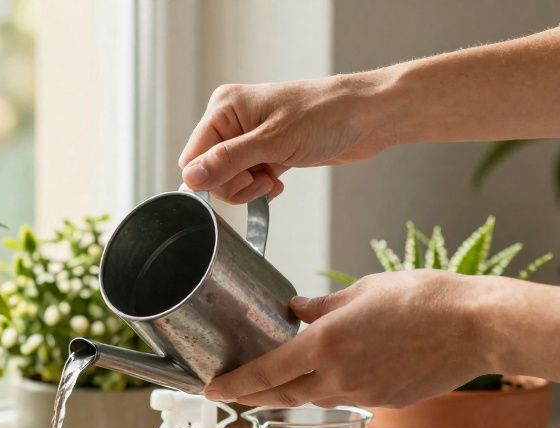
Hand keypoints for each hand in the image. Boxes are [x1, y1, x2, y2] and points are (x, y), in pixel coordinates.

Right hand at [178, 74, 389, 203]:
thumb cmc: (326, 115)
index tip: (242, 178)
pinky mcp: (266, 151)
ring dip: (249, 188)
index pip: (192, 156)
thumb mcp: (273, 141)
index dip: (211, 177)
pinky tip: (278, 181)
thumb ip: (228, 160)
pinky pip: (247, 179)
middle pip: (208, 171)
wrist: (368, 117)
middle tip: (262, 178)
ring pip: (228, 179)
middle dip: (233, 185)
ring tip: (273, 179)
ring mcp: (249, 137)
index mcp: (224, 108)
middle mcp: (232, 121)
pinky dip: (260, 187)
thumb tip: (191, 177)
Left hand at [203, 271, 492, 407]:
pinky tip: (331, 373)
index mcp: (324, 348)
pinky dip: (329, 388)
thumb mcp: (363, 291)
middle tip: (229, 393)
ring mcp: (362, 396)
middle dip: (252, 395)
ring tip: (274, 379)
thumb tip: (295, 312)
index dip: (234, 385)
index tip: (211, 391)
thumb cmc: (425, 298)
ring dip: (292, 390)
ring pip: (313, 398)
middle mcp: (338, 379)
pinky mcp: (386, 403)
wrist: (479, 328)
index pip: (264, 373)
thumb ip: (322, 308)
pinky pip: (346, 397)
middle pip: (281, 394)